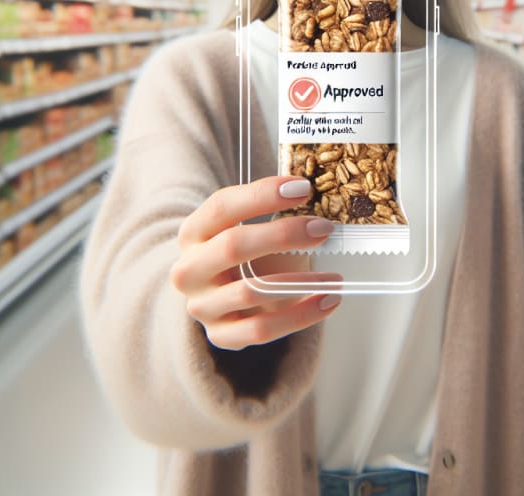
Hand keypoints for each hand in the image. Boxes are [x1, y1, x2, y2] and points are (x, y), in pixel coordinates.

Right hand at [170, 176, 341, 350]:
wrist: (212, 295)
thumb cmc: (237, 252)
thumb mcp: (237, 226)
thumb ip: (266, 212)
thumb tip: (316, 204)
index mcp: (193, 233)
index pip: (222, 207)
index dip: (262, 194)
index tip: (303, 187)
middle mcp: (189, 270)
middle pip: (233, 247)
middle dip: (283, 235)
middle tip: (323, 228)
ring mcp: (202, 306)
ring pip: (251, 292)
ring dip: (300, 281)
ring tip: (334, 276)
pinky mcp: (221, 335)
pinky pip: (262, 329)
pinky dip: (300, 316)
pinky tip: (328, 301)